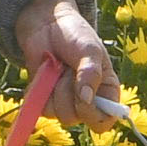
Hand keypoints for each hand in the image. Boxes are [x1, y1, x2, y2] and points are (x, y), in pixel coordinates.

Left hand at [12, 0, 126, 129]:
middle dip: (69, 93)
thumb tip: (86, 100)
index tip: (85, 98)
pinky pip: (41, 108)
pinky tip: (46, 73)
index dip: (94, 116)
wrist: (48, 24)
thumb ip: (91, 74)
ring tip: (59, 68)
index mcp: (106, 92)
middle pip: (77, 118)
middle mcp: (87, 102)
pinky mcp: (44, 99)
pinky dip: (41, 90)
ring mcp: (64, 102)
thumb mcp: (90, 50)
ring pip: (58, 114)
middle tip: (69, 69)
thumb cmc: (75, 35)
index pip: (104, 121)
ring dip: (56, 89)